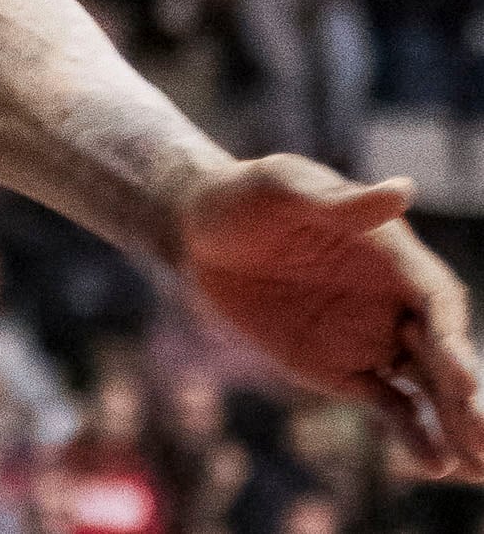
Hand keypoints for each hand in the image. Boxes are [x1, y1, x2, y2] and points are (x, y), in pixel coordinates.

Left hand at [179, 154, 483, 476]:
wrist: (197, 231)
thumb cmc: (244, 196)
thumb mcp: (284, 187)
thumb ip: (342, 202)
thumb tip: (403, 190)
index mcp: (393, 255)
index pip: (436, 299)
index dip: (452, 337)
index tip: (462, 377)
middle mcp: (396, 301)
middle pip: (444, 352)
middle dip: (467, 394)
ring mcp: (374, 338)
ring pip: (429, 387)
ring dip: (456, 423)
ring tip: (479, 466)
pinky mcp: (345, 370)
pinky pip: (391, 406)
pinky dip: (414, 433)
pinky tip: (437, 464)